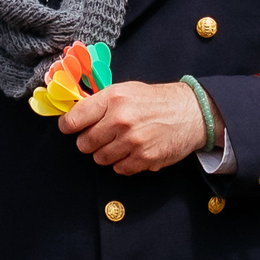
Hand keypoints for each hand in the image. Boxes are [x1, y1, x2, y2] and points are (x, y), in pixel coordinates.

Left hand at [57, 80, 207, 174]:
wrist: (191, 112)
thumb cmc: (156, 101)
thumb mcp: (126, 90)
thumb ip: (100, 102)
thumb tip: (73, 115)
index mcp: (113, 99)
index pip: (73, 120)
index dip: (68, 126)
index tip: (71, 128)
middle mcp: (121, 120)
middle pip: (84, 144)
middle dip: (90, 141)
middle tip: (103, 135)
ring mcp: (133, 141)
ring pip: (100, 159)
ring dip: (107, 153)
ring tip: (122, 142)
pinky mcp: (144, 158)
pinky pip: (119, 169)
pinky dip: (124, 163)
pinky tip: (133, 150)